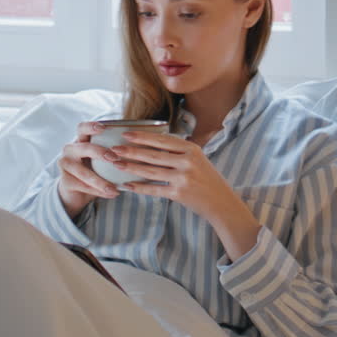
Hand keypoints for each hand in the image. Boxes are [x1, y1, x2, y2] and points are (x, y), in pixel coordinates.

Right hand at [56, 121, 121, 219]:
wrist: (76, 192)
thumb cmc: (94, 171)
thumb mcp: (100, 160)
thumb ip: (113, 152)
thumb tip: (141, 148)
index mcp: (80, 141)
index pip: (82, 128)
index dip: (91, 126)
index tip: (103, 127)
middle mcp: (69, 150)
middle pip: (84, 148)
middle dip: (99, 152)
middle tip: (115, 158)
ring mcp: (65, 165)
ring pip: (83, 172)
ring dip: (100, 181)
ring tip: (115, 189)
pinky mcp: (65, 181)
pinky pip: (83, 186)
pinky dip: (99, 191)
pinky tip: (112, 194)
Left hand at [109, 131, 260, 260]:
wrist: (222, 203)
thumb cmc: (207, 179)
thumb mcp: (198, 159)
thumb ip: (179, 150)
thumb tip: (154, 141)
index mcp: (191, 149)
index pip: (162, 140)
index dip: (143, 137)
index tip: (126, 134)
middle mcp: (187, 162)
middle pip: (153, 155)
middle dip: (131, 151)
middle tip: (114, 148)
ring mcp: (183, 178)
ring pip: (150, 171)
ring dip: (131, 167)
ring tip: (116, 164)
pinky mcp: (179, 194)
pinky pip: (154, 189)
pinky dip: (139, 188)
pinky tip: (126, 185)